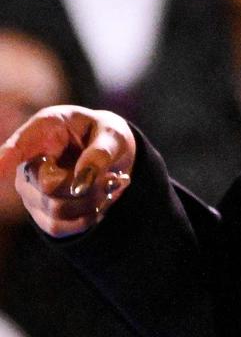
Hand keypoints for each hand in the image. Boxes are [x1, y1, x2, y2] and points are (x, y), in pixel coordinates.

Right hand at [0, 105, 134, 236]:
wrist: (111, 153)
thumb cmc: (106, 135)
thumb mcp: (113, 134)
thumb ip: (101, 152)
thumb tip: (82, 182)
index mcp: (45, 129)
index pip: (20, 145)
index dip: (5, 158)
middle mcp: (29, 161)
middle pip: (50, 187)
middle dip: (87, 185)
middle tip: (112, 176)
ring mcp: (31, 190)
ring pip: (56, 211)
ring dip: (92, 202)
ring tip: (108, 184)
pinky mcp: (40, 213)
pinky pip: (59, 228)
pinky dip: (87, 217)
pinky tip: (99, 201)